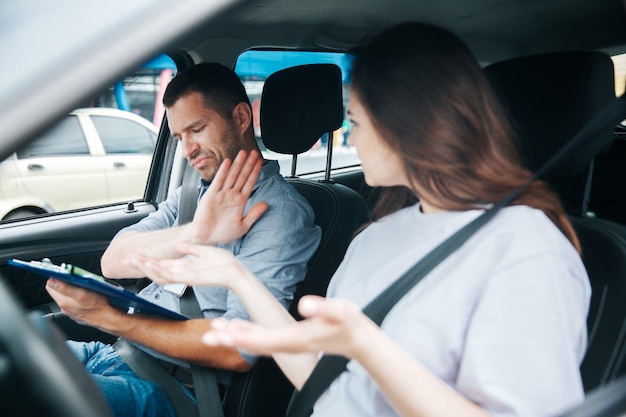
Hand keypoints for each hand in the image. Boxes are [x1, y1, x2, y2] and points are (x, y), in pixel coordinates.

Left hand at [45, 278, 119, 328]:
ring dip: (72, 290)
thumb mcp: (82, 293)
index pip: (50, 286)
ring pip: (67, 296)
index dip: (56, 277)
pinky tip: (86, 297)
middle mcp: (65, 307)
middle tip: (77, 280)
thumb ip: (65, 287)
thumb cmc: (99, 306)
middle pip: (58, 290)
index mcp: (63, 302)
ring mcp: (71, 311)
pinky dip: (77, 298)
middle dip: (65, 283)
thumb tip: (51, 281)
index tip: (64, 273)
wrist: (109, 319)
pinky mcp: (78, 313)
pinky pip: (74, 302)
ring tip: (83, 287)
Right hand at [128, 242, 249, 287]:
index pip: (162, 264)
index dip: (148, 261)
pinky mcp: (191, 279)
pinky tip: (150, 265)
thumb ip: (192, 250)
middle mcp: (183, 273)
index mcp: (186, 267)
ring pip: (160, 274)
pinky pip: (172, 276)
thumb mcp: (205, 252)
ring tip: (134, 261)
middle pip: (157, 270)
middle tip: (127, 259)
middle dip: (141, 265)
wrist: (237, 273)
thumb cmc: (225, 264)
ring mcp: (185, 277)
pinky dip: (160, 270)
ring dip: (146, 267)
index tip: (135, 255)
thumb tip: (180, 245)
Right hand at [190, 150, 267, 244]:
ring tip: (244, 153)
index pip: (250, 183)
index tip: (260, 162)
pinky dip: (223, 171)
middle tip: (255, 152)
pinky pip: (219, 181)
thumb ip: (254, 214)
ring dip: (238, 164)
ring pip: (232, 175)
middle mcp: (232, 195)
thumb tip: (266, 205)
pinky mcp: (211, 195)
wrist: (205, 237)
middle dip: (249, 164)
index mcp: (240, 201)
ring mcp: (222, 194)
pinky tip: (228, 162)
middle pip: (242, 176)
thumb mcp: (243, 226)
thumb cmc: (222, 233)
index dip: (255, 172)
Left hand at [201, 296, 376, 358]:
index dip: (243, 336)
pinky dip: (245, 334)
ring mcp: (287, 343)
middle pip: (253, 344)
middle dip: (230, 340)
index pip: (263, 340)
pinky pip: (261, 339)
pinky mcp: (288, 339)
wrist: (357, 339)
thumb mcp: (339, 312)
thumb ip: (322, 308)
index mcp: (295, 338)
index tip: (224, 332)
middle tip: (207, 337)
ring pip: (254, 343)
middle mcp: (287, 343)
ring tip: (213, 331)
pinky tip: (236, 326)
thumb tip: (305, 305)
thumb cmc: (348, 325)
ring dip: (233, 337)